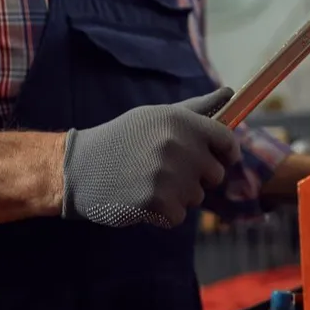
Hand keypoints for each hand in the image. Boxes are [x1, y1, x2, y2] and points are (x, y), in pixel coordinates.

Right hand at [61, 88, 239, 227]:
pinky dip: (164, 214)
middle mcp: (178, 145)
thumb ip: (196, 109)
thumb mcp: (157, 116)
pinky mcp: (156, 203)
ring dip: (179, 196)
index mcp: (180, 121)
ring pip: (197, 196)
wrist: (79, 168)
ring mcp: (168, 175)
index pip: (226, 140)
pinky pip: (179, 216)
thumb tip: (230, 93)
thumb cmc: (123, 139)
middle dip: (197, 177)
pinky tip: (142, 199)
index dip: (227, 153)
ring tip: (149, 182)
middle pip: (215, 173)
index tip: (220, 159)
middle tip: (167, 171)